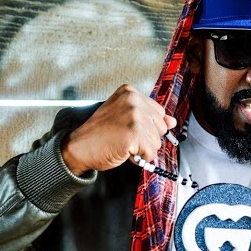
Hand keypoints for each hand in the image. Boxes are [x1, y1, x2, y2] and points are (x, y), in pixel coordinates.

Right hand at [61, 85, 176, 173]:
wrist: (79, 147)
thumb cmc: (98, 134)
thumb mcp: (125, 119)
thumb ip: (149, 118)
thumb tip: (172, 122)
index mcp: (130, 93)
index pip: (158, 113)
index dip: (146, 127)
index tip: (129, 129)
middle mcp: (133, 101)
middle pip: (161, 127)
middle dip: (146, 138)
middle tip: (124, 137)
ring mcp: (134, 116)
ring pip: (157, 142)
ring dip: (142, 149)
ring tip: (122, 143)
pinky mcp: (134, 134)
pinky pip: (150, 153)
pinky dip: (139, 158)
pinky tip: (124, 151)